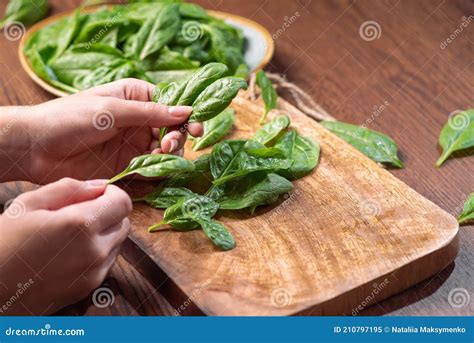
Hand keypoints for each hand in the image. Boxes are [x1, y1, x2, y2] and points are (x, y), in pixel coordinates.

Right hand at [0, 178, 130, 314]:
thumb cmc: (3, 242)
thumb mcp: (29, 204)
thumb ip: (70, 188)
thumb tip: (101, 185)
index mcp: (81, 225)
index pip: (123, 202)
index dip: (112, 194)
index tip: (97, 195)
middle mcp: (95, 251)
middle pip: (124, 223)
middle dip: (108, 214)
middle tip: (78, 214)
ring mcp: (94, 273)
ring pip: (117, 243)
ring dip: (103, 234)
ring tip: (69, 235)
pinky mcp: (88, 289)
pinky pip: (106, 263)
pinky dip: (96, 253)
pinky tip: (69, 252)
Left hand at [1, 79, 202, 183]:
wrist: (36, 148)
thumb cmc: (70, 118)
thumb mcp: (112, 111)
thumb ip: (150, 113)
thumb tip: (187, 111)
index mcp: (135, 97)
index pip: (170, 104)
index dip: (186, 115)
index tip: (197, 127)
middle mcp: (138, 120)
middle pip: (172, 129)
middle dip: (176, 137)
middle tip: (169, 144)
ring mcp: (133, 143)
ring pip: (165, 150)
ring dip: (168, 154)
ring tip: (159, 156)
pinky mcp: (126, 165)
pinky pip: (151, 168)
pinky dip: (156, 170)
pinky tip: (152, 168)